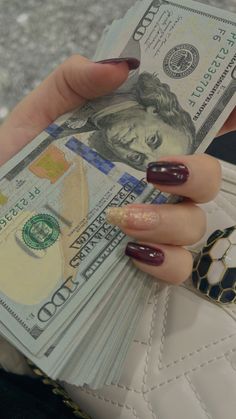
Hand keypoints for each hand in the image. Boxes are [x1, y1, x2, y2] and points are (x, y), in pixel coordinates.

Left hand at [0, 54, 233, 284]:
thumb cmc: (16, 173)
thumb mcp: (37, 122)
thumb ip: (73, 85)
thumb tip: (120, 67)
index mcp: (132, 149)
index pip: (189, 131)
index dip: (221, 119)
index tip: (233, 111)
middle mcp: (148, 189)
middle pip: (206, 181)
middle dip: (198, 174)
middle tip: (156, 173)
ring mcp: (147, 229)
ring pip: (195, 226)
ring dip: (171, 221)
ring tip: (125, 219)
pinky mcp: (138, 266)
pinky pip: (176, 269)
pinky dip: (164, 262)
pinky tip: (133, 252)